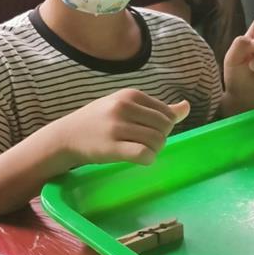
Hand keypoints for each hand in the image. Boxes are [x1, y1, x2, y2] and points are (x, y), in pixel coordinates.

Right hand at [56, 88, 189, 167]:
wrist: (66, 136)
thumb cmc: (98, 121)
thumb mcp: (125, 107)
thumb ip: (156, 108)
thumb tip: (187, 106)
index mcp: (130, 94)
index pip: (166, 113)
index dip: (162, 127)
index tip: (145, 131)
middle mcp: (124, 107)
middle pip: (164, 127)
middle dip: (159, 139)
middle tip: (142, 143)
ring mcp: (117, 127)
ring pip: (157, 142)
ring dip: (153, 150)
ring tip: (138, 150)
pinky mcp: (112, 147)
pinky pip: (144, 155)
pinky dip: (147, 159)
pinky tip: (136, 158)